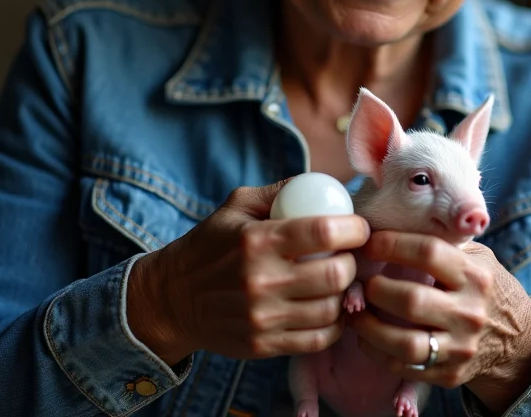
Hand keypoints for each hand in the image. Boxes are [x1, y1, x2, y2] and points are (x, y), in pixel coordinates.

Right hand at [127, 181, 370, 365]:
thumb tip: (320, 184)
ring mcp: (262, 318)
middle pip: (335, 275)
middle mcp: (261, 281)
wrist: (172, 298)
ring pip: (331, 310)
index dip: (354, 228)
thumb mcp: (237, 205)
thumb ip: (279, 192)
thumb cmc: (210, 244)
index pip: (323, 232)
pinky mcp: (262, 346)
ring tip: (341, 281)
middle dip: (354, 263)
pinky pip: (317, 339)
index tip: (359, 227)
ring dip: (346, 294)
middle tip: (350, 256)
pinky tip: (330, 308)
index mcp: (257, 240)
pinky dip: (334, 324)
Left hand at [347, 231, 530, 414]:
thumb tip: (393, 221)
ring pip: (405, 343)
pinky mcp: (451, 374)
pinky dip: (378, 353)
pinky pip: (405, 368)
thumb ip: (444, 242)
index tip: (369, 243)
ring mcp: (462, 347)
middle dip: (376, 289)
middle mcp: (470, 312)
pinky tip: (367, 337)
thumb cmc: (483, 286)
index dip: (392, 245)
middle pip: (411, 300)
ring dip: (369, 327)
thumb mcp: (476, 257)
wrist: (518, 339)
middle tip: (361, 281)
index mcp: (475, 274)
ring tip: (355, 312)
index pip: (428, 252)